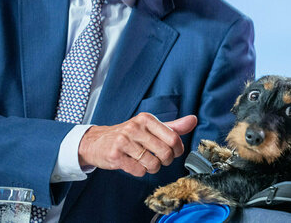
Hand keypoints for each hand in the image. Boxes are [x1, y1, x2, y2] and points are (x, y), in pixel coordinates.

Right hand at [78, 113, 196, 176]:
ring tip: (145, 162)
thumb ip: (173, 126)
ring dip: (152, 167)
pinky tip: (133, 164)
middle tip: (159, 159)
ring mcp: (123, 141)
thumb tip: (193, 120)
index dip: (177, 150)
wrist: (96, 142)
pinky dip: (139, 171)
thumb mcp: (150, 127)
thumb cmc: (128, 135)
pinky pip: (139, 171)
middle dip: (165, 161)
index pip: (173, 138)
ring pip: (152, 164)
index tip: (173, 152)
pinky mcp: (115, 156)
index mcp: (146, 119)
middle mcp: (135, 127)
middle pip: (165, 153)